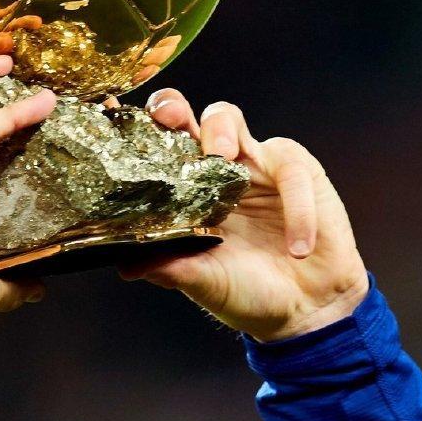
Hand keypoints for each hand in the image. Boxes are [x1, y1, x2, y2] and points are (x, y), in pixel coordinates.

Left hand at [118, 91, 368, 341]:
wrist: (303, 310)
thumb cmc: (248, 291)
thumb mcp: (204, 282)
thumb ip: (171, 269)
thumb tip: (126, 266)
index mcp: (187, 193)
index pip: (159, 150)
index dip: (140, 130)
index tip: (118, 117)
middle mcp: (216, 170)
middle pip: (184, 119)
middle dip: (174, 110)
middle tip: (171, 121)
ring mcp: (255, 164)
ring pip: (230, 120)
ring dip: (221, 132)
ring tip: (222, 157)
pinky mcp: (298, 172)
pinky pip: (291, 173)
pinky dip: (296, 211)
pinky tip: (298, 249)